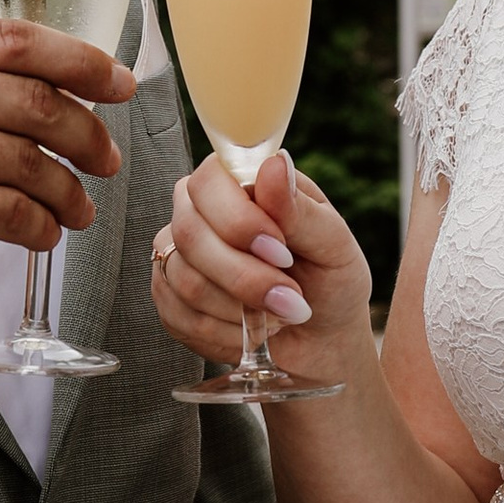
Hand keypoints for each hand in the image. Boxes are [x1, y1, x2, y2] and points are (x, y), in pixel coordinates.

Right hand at [0, 20, 132, 309]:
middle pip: (33, 98)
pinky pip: (10, 212)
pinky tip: (44, 234)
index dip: (78, 59)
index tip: (115, 81)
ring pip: (29, 161)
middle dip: (86, 132)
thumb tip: (32, 85)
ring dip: (67, 190)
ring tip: (77, 209)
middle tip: (106, 158)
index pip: (12, 39)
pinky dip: (40, 227)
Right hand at [152, 152, 374, 390]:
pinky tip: (254, 330)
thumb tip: (274, 165)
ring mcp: (178, 254)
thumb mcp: (333, 244)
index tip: (282, 253)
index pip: (209, 182)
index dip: (239, 221)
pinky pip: (180, 316)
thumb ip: (300, 209)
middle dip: (244, 277)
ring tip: (281, 314)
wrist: (321, 336)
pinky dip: (226, 333)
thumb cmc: (330, 281)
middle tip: (291, 298)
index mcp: (239, 183)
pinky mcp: (169, 297)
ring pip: (185, 280)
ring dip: (241, 309)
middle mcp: (199, 211)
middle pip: (190, 234)